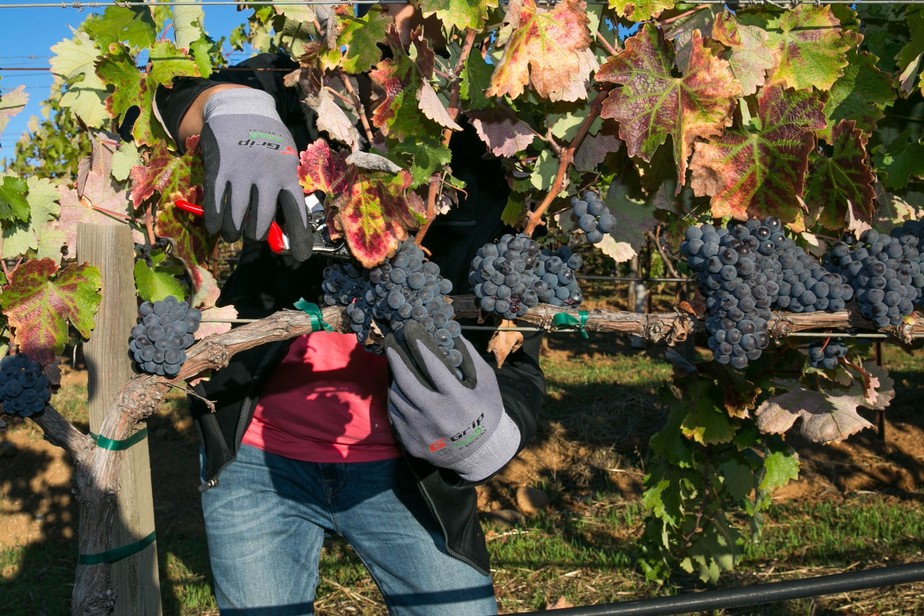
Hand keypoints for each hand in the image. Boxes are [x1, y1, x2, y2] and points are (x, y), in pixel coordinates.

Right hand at [200, 88, 313, 260]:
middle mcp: (266, 176)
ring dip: (233, 232)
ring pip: (236, 220)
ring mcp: (241, 173)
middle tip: (252, 234)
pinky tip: (215, 225)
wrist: (240, 108)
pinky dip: (214, 221)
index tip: (300, 257)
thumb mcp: (284, 159)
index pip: (297, 214)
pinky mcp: (218, 170)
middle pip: (261, 223)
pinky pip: (215, 206)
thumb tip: (281, 229)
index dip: (299, 239)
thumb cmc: (267, 140)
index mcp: (287, 175)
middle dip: (256, 236)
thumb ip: (283, 189)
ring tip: (232, 232)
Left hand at [384, 322, 519, 481]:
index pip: (433, 366)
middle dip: (396, 358)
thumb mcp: (487, 384)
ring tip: (396, 366)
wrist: (482, 453)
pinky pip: (396, 414)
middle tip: (390, 344)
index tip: (412, 332)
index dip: (420, 346)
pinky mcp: (411, 443)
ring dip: (395, 378)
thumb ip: (470, 358)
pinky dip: (396, 399)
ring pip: (398, 397)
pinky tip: (399, 389)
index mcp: (458, 400)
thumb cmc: (486, 412)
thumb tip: (452, 333)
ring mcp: (421, 431)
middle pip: (407, 381)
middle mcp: (437, 416)